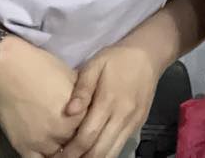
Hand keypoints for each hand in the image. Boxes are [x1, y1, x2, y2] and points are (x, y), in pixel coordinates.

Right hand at [0, 37, 81, 157]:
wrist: (9, 70)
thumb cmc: (42, 68)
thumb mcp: (72, 78)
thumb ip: (83, 98)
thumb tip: (90, 105)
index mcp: (80, 114)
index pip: (93, 129)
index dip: (91, 126)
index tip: (92, 126)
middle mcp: (64, 131)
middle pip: (77, 144)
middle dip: (77, 138)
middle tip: (74, 134)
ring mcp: (43, 142)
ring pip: (60, 156)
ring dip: (63, 151)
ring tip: (63, 144)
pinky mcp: (24, 147)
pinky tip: (47, 153)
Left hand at [53, 43, 161, 157]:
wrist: (148, 55)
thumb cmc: (117, 59)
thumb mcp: (95, 65)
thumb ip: (82, 89)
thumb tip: (68, 112)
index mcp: (108, 101)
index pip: (87, 136)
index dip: (71, 151)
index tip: (56, 155)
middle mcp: (122, 116)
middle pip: (100, 151)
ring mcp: (132, 123)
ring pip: (112, 153)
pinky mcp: (137, 125)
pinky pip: (120, 146)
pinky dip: (106, 153)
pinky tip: (94, 152)